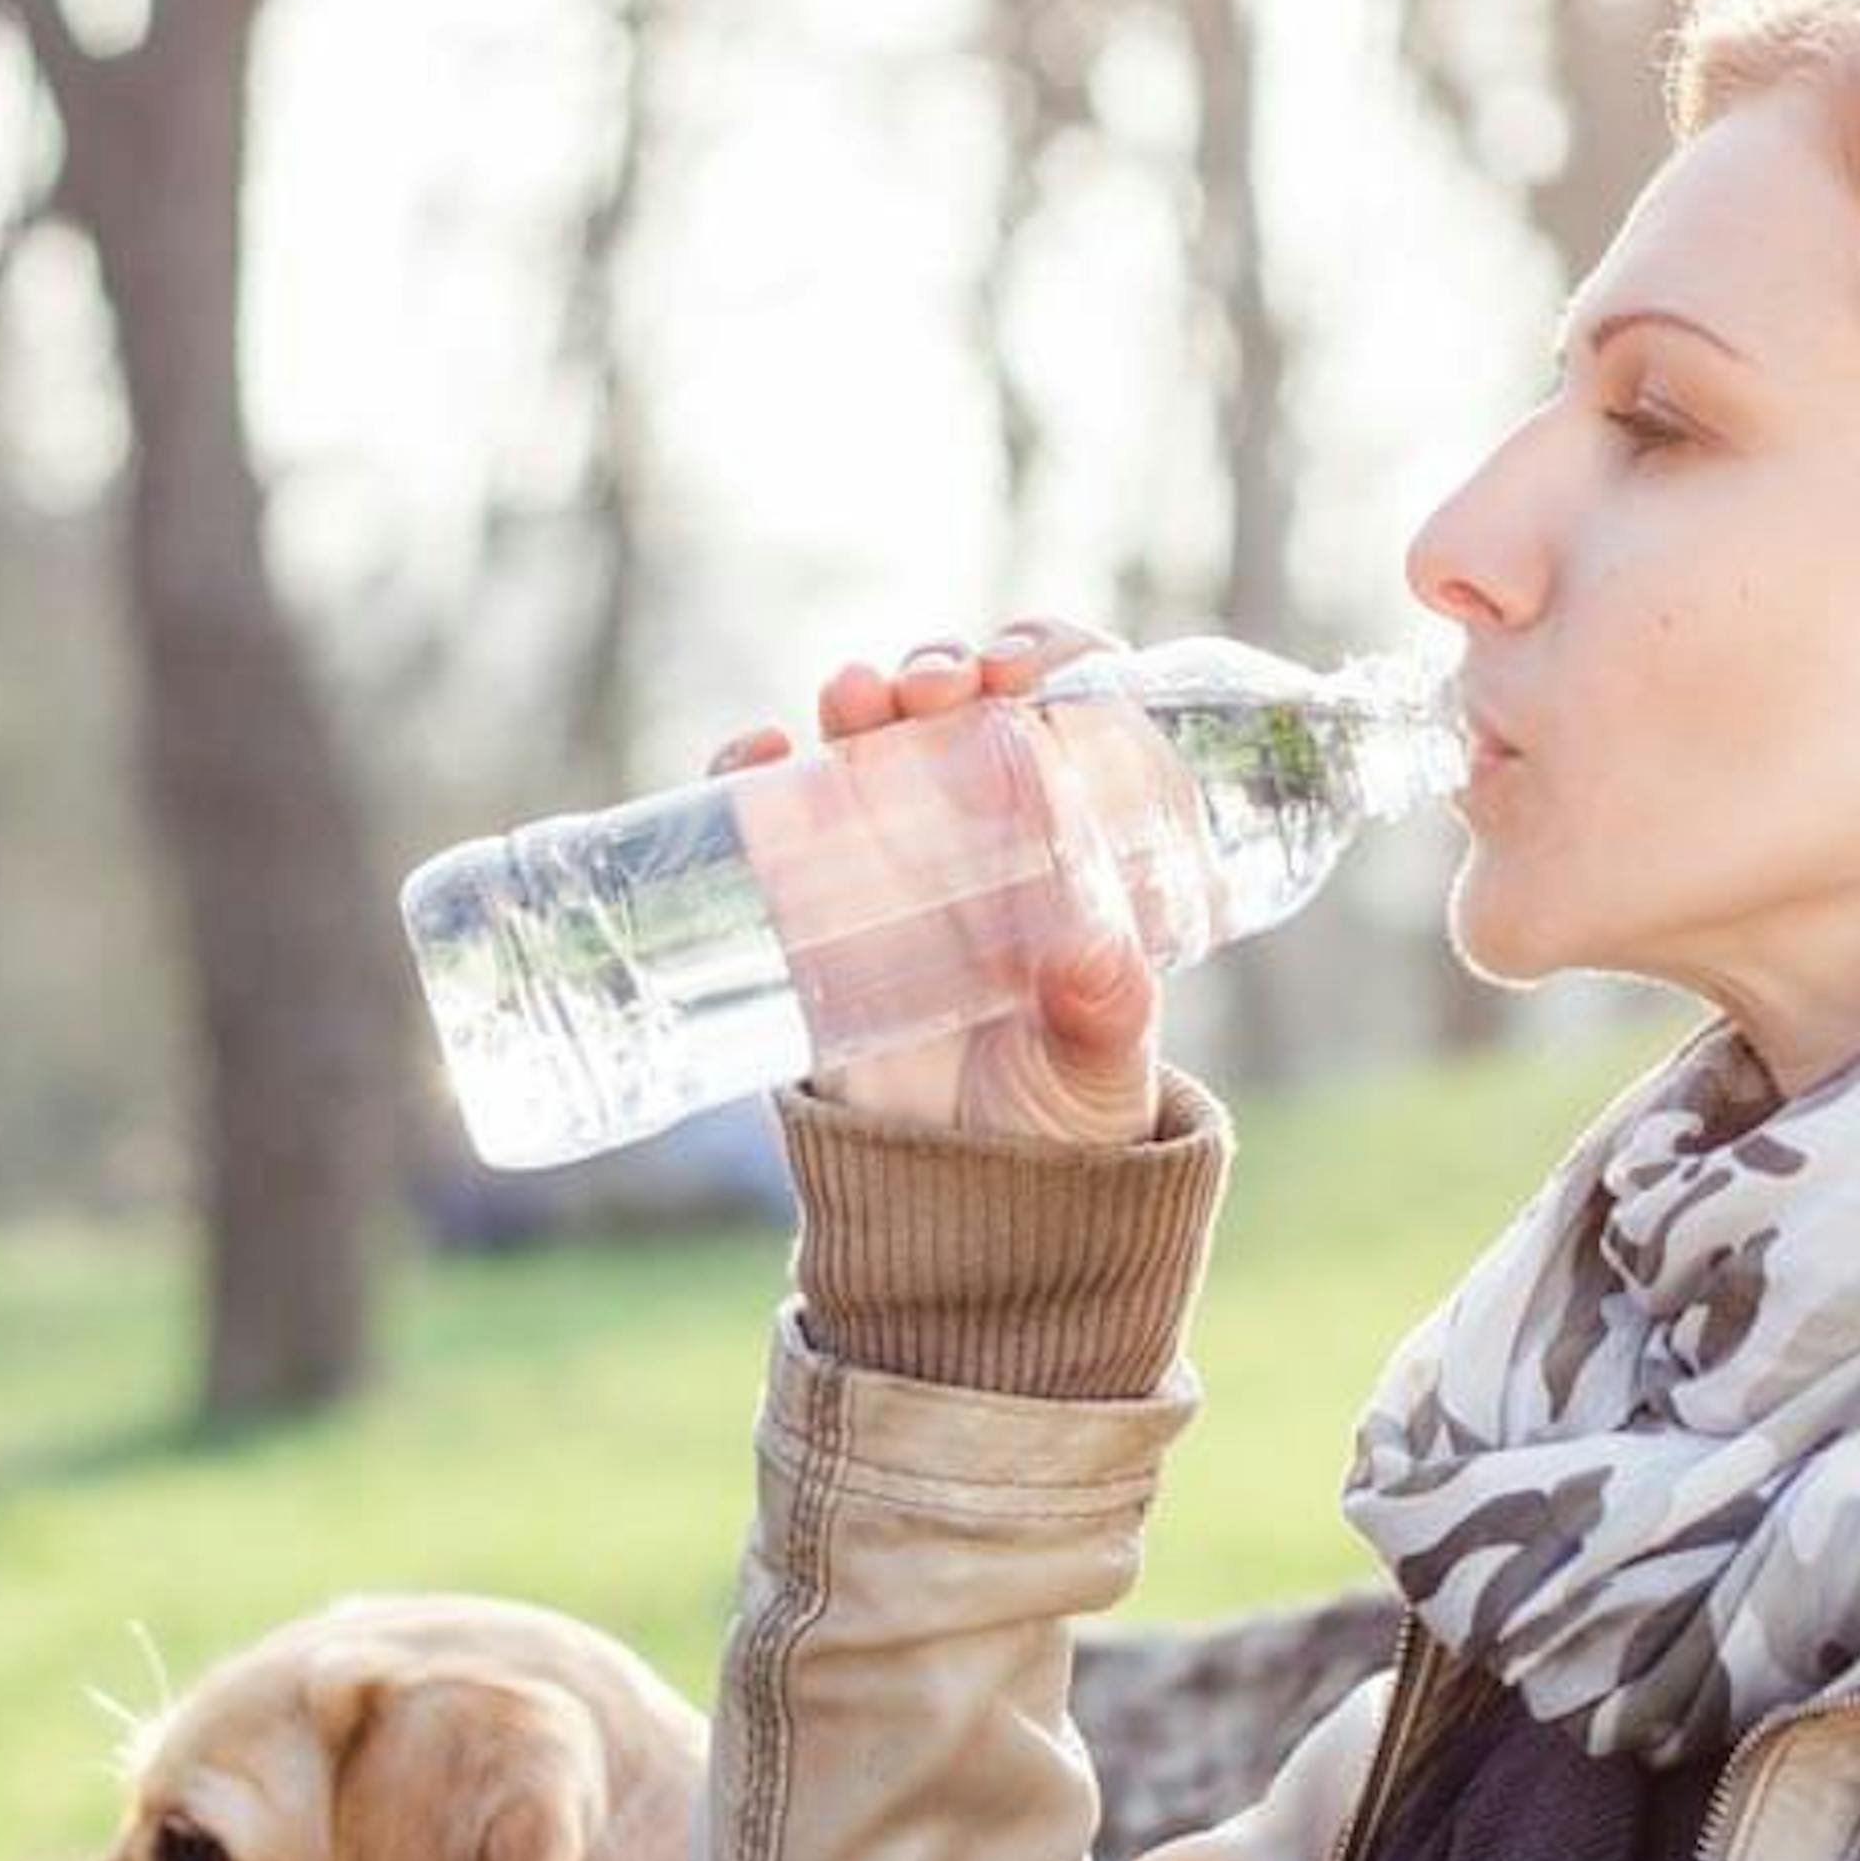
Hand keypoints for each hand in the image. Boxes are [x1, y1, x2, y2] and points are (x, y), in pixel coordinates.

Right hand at [707, 616, 1164, 1146]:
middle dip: (944, 667)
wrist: (963, 1202)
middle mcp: (985, 827)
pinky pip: (776, 815)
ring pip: (873, 738)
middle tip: (937, 687)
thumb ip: (1105, 1015)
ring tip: (855, 698)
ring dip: (861, 695)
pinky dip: (754, 768)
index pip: (1072, 705)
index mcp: (1075, 839)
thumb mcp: (1098, 1066)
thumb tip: (1096, 958)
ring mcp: (896, 857)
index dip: (1047, 658)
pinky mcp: (814, 904)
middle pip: (963, 702)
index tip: (1019, 671)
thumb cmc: (1063, 1116)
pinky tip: (757, 754)